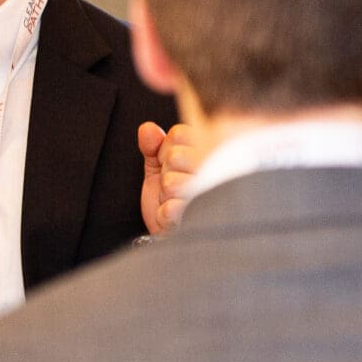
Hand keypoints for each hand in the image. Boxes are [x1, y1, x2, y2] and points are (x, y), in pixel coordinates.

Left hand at [137, 122, 201, 236]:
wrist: (173, 233)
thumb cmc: (170, 198)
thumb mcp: (158, 168)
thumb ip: (152, 146)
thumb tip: (147, 128)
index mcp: (205, 152)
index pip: (180, 133)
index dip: (165, 148)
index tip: (167, 162)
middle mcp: (214, 170)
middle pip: (175, 156)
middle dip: (165, 171)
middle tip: (171, 183)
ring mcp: (210, 193)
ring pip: (172, 181)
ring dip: (165, 194)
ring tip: (174, 199)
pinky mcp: (203, 217)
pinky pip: (173, 209)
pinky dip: (166, 213)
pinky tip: (173, 214)